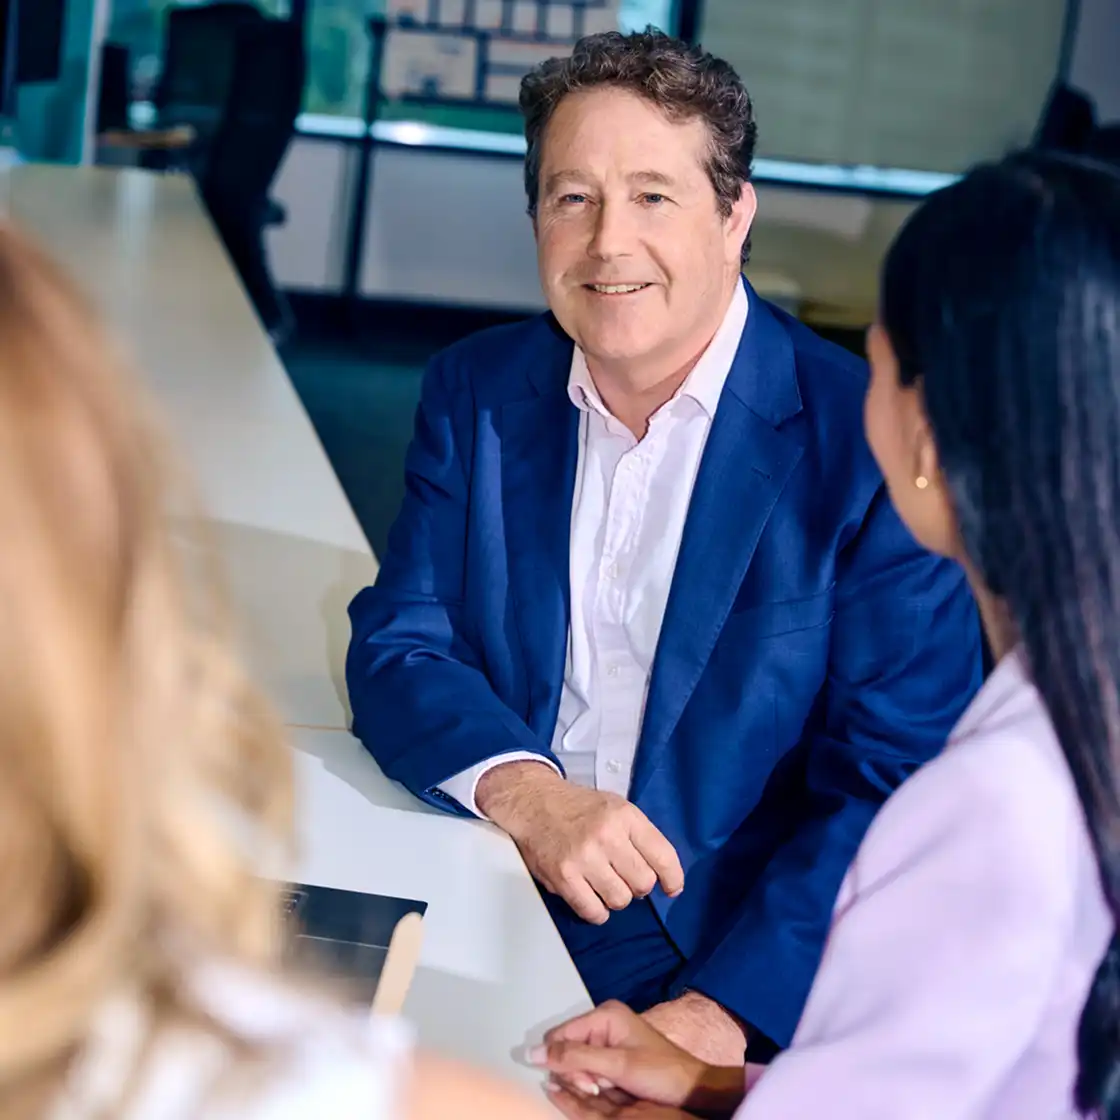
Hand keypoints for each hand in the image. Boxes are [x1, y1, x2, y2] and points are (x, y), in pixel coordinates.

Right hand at [476, 762, 683, 924]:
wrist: (534, 803)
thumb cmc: (577, 807)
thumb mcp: (617, 807)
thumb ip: (641, 836)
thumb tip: (664, 875)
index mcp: (624, 816)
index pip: (663, 856)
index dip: (673, 878)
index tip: (672, 887)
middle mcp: (606, 835)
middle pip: (643, 883)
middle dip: (638, 885)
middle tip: (624, 876)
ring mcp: (584, 858)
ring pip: (620, 900)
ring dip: (615, 897)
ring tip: (604, 882)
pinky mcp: (563, 877)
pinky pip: (594, 912)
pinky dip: (596, 910)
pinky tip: (591, 895)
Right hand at [532, 1001, 746, 1116]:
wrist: (692, 1090)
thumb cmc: (659, 1073)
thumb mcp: (616, 1065)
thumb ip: (574, 1057)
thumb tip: (532, 1053)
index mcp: (604, 1014)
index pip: (560, 1035)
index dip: (562, 1061)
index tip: (586, 1083)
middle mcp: (603, 1022)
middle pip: (566, 1049)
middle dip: (577, 1073)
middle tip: (599, 1087)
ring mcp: (607, 1039)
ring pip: (575, 1063)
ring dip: (587, 1080)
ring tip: (608, 1089)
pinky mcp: (611, 1056)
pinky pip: (588, 1068)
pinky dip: (595, 1081)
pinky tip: (609, 1088)